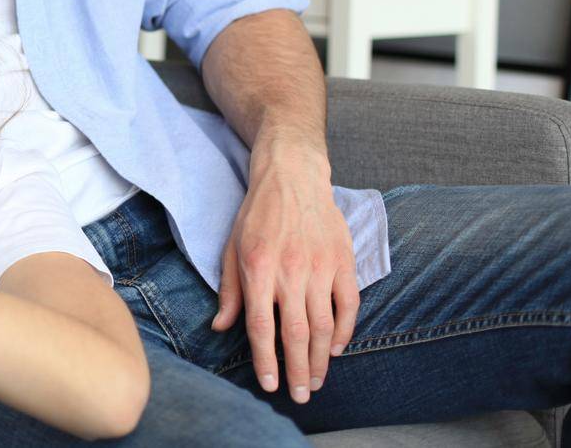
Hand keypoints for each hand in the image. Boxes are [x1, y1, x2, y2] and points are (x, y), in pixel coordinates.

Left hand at [211, 140, 358, 404]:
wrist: (292, 175)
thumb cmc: (257, 213)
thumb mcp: (231, 247)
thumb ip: (229, 290)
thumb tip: (221, 328)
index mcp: (258, 267)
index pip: (261, 325)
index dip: (264, 359)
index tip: (268, 384)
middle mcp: (291, 270)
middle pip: (296, 333)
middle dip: (297, 370)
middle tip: (299, 395)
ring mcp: (320, 266)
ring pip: (324, 325)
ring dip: (321, 358)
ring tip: (316, 380)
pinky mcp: (343, 260)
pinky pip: (349, 305)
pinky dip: (345, 331)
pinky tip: (336, 349)